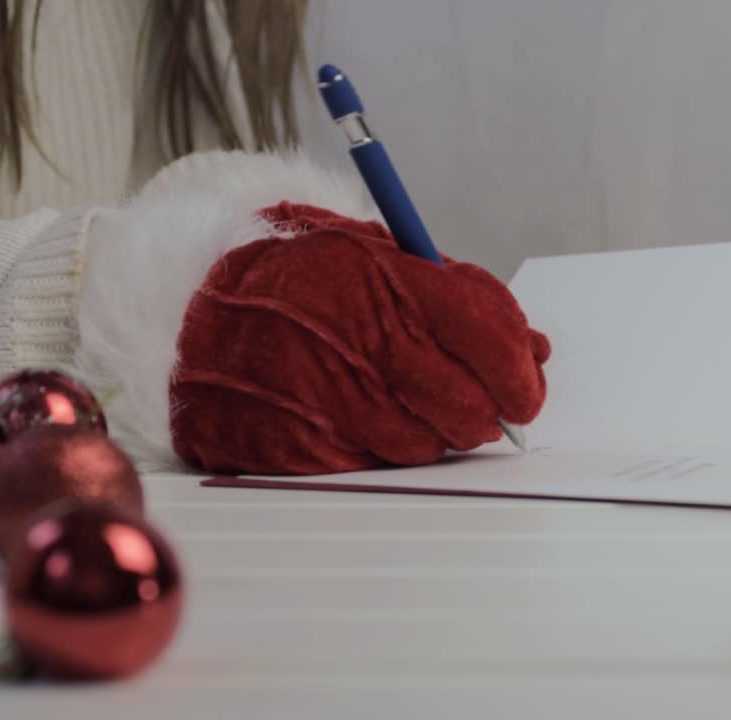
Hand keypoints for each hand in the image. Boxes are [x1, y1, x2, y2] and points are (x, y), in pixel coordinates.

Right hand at [169, 202, 550, 473]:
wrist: (196, 305)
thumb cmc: (303, 280)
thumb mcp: (380, 257)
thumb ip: (462, 298)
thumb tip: (534, 352)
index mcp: (377, 277)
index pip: (482, 331)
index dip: (519, 371)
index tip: (527, 389)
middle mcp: (347, 337)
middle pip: (461, 402)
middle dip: (485, 413)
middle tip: (484, 412)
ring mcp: (313, 394)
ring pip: (421, 445)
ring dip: (434, 436)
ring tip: (414, 409)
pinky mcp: (284, 442)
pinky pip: (368, 466)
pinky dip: (382, 453)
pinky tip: (366, 423)